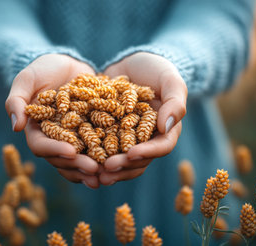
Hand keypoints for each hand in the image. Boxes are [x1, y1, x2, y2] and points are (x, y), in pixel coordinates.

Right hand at [5, 54, 100, 188]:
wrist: (68, 63)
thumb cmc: (43, 69)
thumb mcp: (27, 79)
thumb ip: (17, 100)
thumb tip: (16, 127)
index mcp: (36, 130)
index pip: (41, 145)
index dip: (55, 150)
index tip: (71, 151)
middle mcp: (54, 139)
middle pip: (62, 159)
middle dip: (78, 165)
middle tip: (94, 169)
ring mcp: (74, 139)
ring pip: (80, 160)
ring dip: (91, 169)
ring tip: (106, 175)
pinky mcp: (91, 135)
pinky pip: (97, 150)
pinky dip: (106, 158)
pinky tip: (117, 164)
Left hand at [98, 52, 186, 184]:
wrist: (131, 61)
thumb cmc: (156, 68)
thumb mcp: (170, 79)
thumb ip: (175, 102)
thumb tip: (167, 126)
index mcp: (166, 129)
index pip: (161, 146)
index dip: (147, 153)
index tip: (131, 154)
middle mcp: (147, 139)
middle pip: (139, 160)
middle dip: (123, 166)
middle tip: (106, 169)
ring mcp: (126, 138)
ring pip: (120, 160)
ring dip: (109, 169)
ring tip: (94, 174)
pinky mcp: (108, 134)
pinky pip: (102, 148)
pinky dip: (94, 156)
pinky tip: (80, 160)